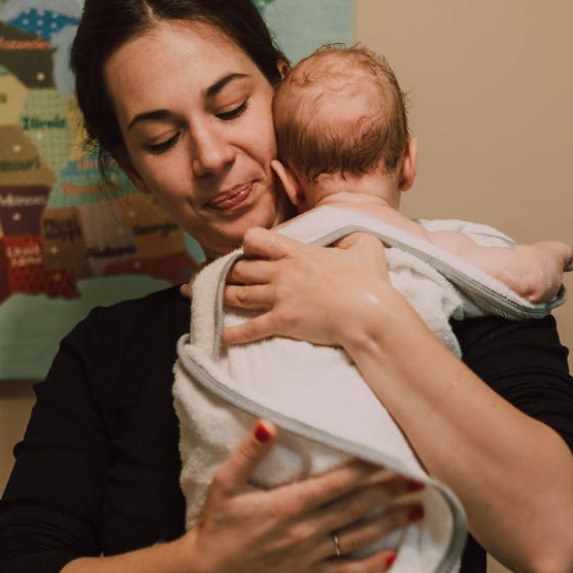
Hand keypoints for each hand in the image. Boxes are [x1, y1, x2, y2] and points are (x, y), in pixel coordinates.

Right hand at [187, 420, 424, 572]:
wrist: (206, 570)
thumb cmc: (217, 522)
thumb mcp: (225, 482)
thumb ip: (249, 453)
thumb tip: (269, 424)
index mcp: (288, 504)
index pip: (337, 483)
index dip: (367, 468)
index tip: (392, 454)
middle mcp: (304, 529)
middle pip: (356, 507)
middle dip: (389, 492)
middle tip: (421, 479)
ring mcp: (308, 553)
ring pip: (357, 536)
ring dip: (389, 523)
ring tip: (418, 510)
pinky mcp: (306, 571)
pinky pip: (343, 570)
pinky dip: (369, 566)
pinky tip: (393, 559)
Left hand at [220, 227, 405, 348]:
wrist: (369, 313)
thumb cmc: (370, 281)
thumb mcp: (364, 246)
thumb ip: (350, 237)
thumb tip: (346, 239)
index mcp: (297, 252)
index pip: (256, 240)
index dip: (247, 245)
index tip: (246, 252)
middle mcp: (282, 272)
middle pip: (240, 268)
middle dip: (223, 271)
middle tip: (207, 274)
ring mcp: (279, 297)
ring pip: (239, 294)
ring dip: (220, 295)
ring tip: (202, 297)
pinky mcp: (281, 322)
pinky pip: (249, 328)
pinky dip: (231, 333)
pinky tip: (219, 335)